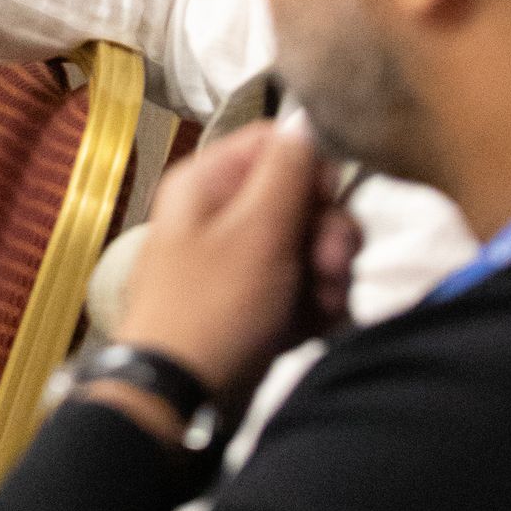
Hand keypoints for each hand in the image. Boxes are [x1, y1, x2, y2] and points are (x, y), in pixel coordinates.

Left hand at [113, 121, 359, 404]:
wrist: (178, 397)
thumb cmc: (216, 304)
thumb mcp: (256, 232)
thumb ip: (286, 172)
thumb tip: (305, 114)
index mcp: (208, 182)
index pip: (275, 144)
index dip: (312, 169)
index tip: (329, 201)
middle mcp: (219, 213)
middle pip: (298, 198)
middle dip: (327, 232)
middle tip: (331, 267)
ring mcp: (236, 262)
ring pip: (306, 246)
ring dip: (328, 274)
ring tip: (327, 305)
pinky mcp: (253, 304)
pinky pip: (299, 288)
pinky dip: (314, 305)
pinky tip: (319, 327)